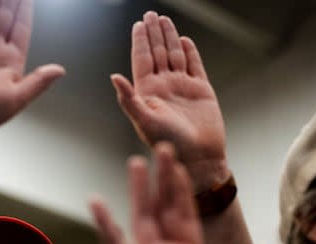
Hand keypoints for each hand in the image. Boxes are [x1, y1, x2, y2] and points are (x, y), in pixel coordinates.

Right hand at [89, 143, 259, 243]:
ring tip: (137, 162)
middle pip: (165, 209)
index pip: (186, 215)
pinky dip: (107, 224)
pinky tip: (96, 202)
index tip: (179, 165)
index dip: (183, 190)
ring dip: (141, 191)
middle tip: (162, 148)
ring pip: (144, 218)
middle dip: (165, 179)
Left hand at [112, 12, 225, 190]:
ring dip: (169, 37)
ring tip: (164, 19)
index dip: (140, 41)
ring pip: (174, 55)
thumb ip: (129, 99)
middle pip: (157, 53)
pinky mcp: (201, 90)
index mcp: (148, 92)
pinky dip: (190, 52)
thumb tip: (113, 76)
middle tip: (151, 14)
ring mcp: (182, 87)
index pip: (142, 60)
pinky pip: (194, 65)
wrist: (198, 157)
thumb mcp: (145, 120)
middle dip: (153, 33)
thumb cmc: (169, 143)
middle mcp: (164, 87)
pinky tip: (184, 40)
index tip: (139, 24)